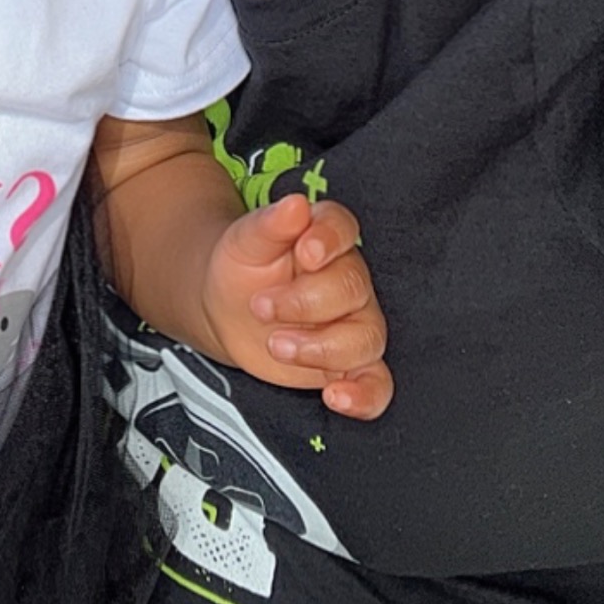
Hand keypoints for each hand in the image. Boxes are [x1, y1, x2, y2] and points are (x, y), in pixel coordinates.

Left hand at [202, 193, 390, 419]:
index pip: (344, 229)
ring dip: (323, 348)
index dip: (330, 240)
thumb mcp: (244, 242)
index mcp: (323, 238)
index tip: (306, 253)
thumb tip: (295, 205)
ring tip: (276, 345)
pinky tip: (337, 397)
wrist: (228, 308)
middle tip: (261, 306)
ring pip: (366, 337)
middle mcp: (348, 278)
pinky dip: (365, 396)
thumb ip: (269, 223)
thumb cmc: (242, 268)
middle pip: (353, 288)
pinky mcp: (348, 364)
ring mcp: (352, 322)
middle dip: (305, 302)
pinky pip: (376, 383)